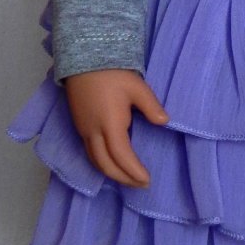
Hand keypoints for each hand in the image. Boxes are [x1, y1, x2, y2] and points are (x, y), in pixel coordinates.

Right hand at [63, 69, 168, 187]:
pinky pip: (89, 153)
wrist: (83, 61)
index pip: (122, 156)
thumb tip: (164, 122)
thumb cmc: (113, 73)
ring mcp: (83, 130)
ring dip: (111, 174)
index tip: (147, 180)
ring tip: (128, 179)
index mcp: (109, 124)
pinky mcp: (79, 126)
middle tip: (140, 184)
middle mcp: (93, 132)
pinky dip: (102, 164)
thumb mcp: (137, 87)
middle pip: (106, 165)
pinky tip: (112, 164)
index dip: (134, 171)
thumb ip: (151, 107)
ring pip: (95, 161)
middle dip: (123, 178)